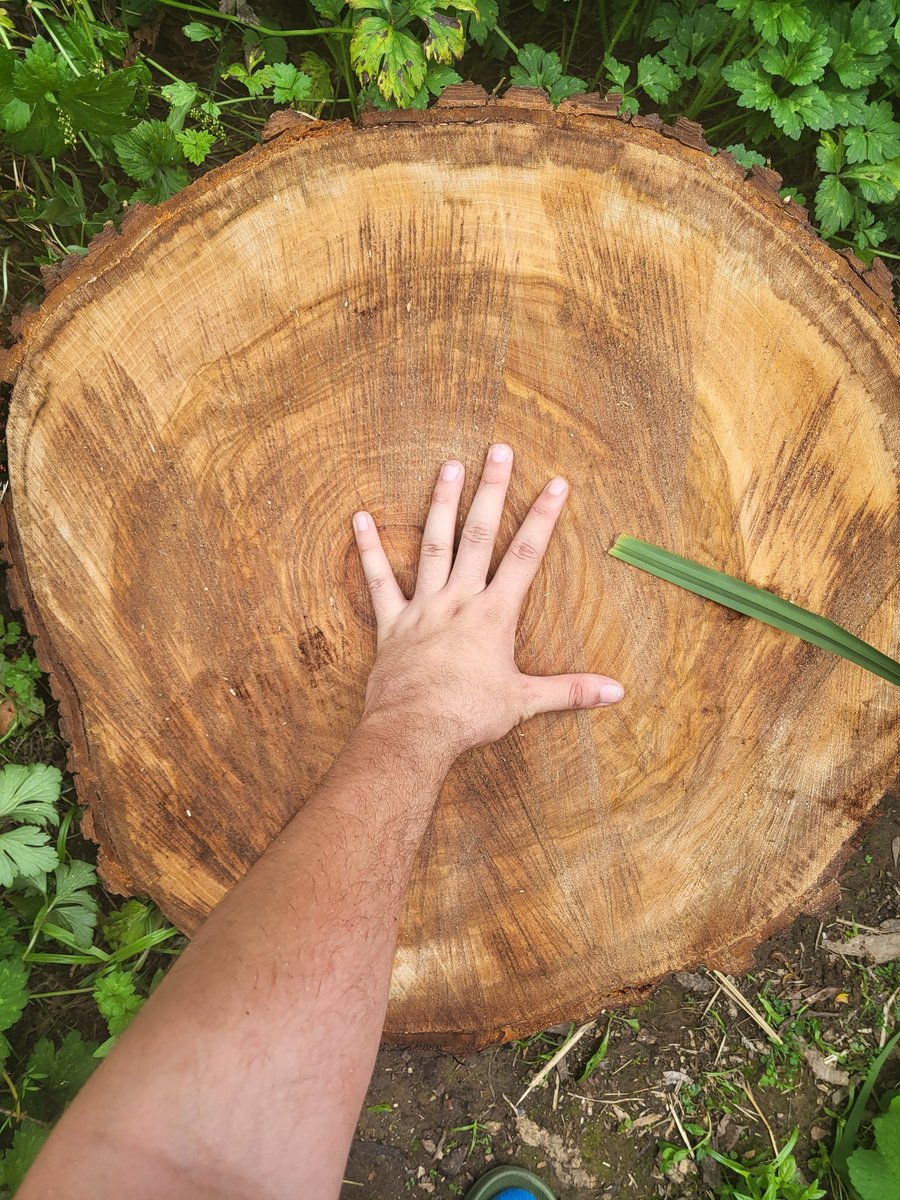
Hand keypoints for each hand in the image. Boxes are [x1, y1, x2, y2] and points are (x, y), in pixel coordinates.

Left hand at [351, 444, 623, 760]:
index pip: (525, 556)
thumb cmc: (470, 716)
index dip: (543, 518)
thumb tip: (617, 692)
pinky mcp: (393, 624)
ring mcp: (424, 608)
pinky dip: (369, 550)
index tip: (556, 483)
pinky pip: (378, 581)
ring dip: (442, 504)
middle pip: (478, 536)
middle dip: (492, 491)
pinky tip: (359, 518)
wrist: (415, 730)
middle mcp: (460, 601)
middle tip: (498, 450)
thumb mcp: (526, 702)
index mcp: (494, 615)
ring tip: (449, 465)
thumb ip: (571, 691)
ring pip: (434, 545)